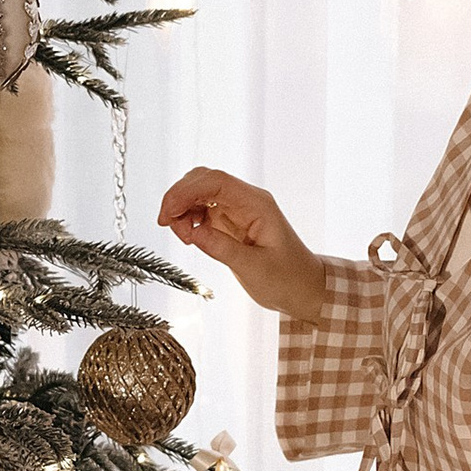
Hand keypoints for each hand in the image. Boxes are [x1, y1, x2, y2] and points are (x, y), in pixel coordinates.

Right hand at [158, 167, 326, 320]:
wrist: (303, 289)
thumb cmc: (288, 279)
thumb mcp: (255, 268)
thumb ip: (222, 248)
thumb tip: (193, 232)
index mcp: (257, 205)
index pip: (216, 181)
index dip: (186, 191)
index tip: (168, 212)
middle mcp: (246, 201)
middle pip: (204, 180)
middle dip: (179, 198)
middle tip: (166, 224)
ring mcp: (237, 210)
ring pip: (199, 193)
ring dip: (182, 209)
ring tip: (183, 236)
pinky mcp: (229, 222)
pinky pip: (201, 210)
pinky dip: (188, 219)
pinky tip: (189, 236)